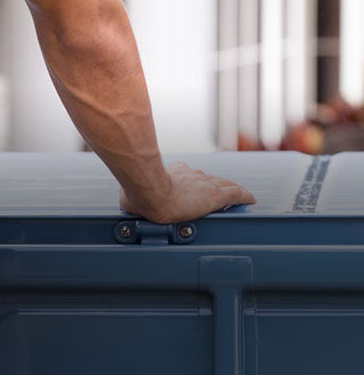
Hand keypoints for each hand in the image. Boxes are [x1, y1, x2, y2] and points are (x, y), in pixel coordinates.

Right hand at [119, 161, 255, 223]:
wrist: (150, 193)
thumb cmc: (138, 194)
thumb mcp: (132, 194)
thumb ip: (132, 197)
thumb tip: (124, 202)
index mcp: (173, 171)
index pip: (188, 174)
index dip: (193, 180)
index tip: (193, 187)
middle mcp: (191, 174)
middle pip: (208, 179)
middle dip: (212, 185)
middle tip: (218, 193)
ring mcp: (205, 184)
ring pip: (223, 185)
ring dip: (229, 190)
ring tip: (236, 197)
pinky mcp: (216, 196)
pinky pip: (236, 193)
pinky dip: (244, 196)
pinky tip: (251, 199)